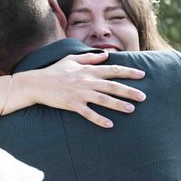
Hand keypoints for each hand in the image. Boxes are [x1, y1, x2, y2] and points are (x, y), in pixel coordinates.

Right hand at [20, 53, 146, 127]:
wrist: (36, 83)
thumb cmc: (54, 71)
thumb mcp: (71, 59)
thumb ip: (89, 57)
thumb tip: (106, 56)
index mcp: (87, 70)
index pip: (112, 69)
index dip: (128, 72)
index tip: (142, 75)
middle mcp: (86, 81)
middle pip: (112, 86)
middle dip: (129, 91)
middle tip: (143, 97)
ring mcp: (79, 93)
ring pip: (103, 99)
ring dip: (118, 105)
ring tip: (131, 110)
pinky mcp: (72, 104)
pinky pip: (88, 113)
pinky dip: (99, 119)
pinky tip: (109, 125)